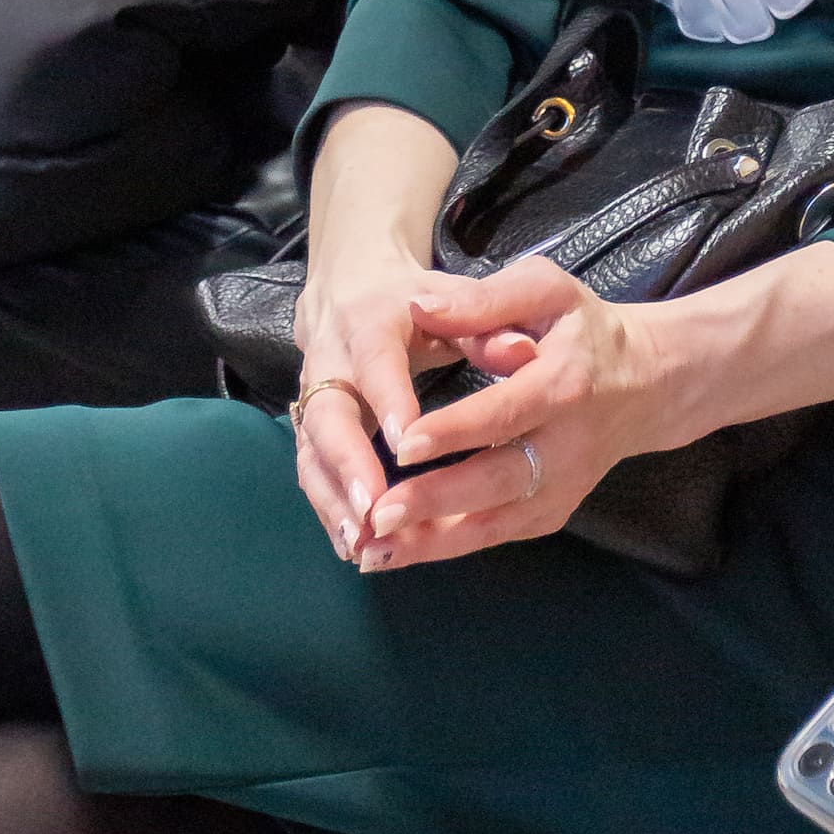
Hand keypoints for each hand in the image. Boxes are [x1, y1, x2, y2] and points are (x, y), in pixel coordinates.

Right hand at [288, 250, 476, 565]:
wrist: (350, 287)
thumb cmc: (414, 299)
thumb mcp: (451, 295)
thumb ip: (485, 324)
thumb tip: (524, 352)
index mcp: (370, 324)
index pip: (376, 363)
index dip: (389, 401)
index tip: (408, 444)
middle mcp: (331, 362)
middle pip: (328, 415)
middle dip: (348, 464)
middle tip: (375, 510)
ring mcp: (313, 398)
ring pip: (312, 451)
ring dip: (333, 500)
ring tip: (360, 543)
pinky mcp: (309, 427)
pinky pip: (311, 471)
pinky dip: (329, 510)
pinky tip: (353, 546)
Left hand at [353, 257, 682, 572]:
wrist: (646, 383)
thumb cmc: (584, 329)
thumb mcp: (545, 290)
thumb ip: (484, 299)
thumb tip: (421, 307)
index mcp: (563, 384)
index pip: (505, 412)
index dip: (455, 431)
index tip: (404, 444)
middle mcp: (565, 446)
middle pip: (497, 480)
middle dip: (436, 501)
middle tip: (378, 513)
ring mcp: (561, 487)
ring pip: (494, 523)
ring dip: (433, 541)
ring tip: (373, 550)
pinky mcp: (552, 512)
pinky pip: (497, 534)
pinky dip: (447, 547)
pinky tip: (399, 552)